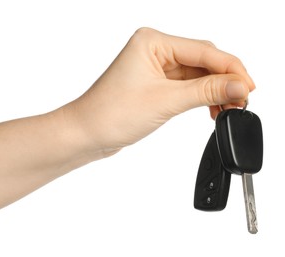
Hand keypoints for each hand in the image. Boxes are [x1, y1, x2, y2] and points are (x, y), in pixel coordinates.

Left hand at [66, 27, 254, 156]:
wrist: (86, 134)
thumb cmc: (110, 114)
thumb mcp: (164, 101)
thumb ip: (205, 92)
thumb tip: (239, 85)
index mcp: (152, 42)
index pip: (203, 51)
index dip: (231, 69)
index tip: (249, 86)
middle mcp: (154, 51)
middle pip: (202, 61)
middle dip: (224, 80)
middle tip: (241, 100)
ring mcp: (155, 68)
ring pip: (196, 75)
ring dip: (214, 91)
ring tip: (228, 108)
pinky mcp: (155, 85)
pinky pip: (186, 86)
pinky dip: (201, 97)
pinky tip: (211, 108)